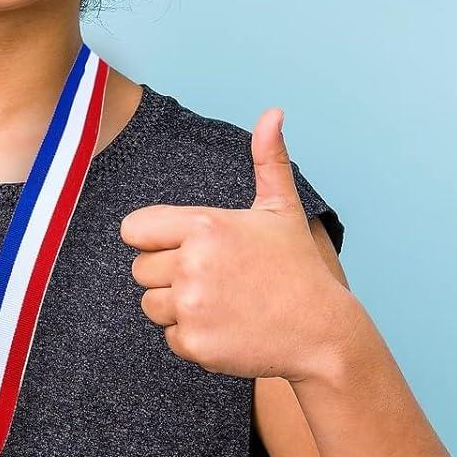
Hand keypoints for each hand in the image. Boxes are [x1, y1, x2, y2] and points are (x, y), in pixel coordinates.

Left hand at [119, 107, 353, 382]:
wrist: (323, 332)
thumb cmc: (297, 267)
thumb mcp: (280, 211)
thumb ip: (267, 160)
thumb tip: (273, 113)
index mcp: (205, 226)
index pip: (134, 229)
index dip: (154, 239)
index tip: (183, 247)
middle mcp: (192, 264)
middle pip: (140, 270)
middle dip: (169, 275)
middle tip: (215, 280)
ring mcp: (192, 306)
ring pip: (151, 306)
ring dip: (177, 308)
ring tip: (222, 303)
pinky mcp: (194, 343)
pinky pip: (169, 338)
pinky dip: (193, 338)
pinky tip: (227, 328)